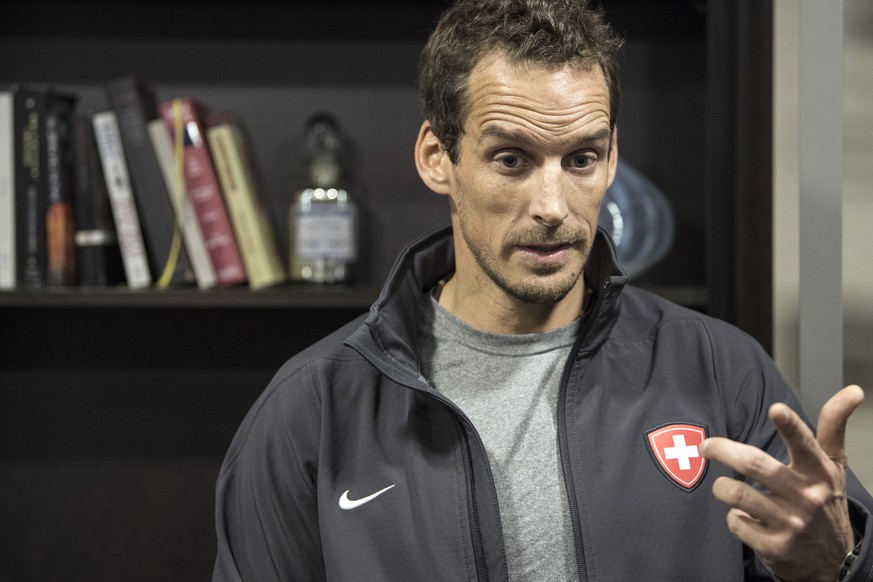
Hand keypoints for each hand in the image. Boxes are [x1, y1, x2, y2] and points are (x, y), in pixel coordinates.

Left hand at [699, 385, 863, 581]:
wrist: (833, 562)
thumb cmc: (824, 500)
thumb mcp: (833, 465)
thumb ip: (833, 427)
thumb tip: (854, 390)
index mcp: (820, 472)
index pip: (805, 444)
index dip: (790, 426)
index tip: (776, 409)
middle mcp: (807, 497)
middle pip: (755, 464)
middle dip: (722, 450)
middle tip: (705, 446)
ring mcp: (792, 524)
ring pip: (737, 493)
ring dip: (722, 487)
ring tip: (724, 486)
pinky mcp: (775, 547)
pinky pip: (736, 522)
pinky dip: (733, 516)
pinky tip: (744, 516)